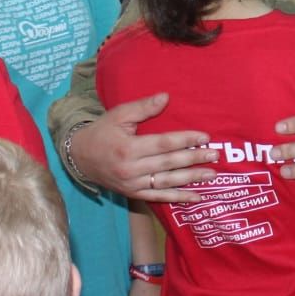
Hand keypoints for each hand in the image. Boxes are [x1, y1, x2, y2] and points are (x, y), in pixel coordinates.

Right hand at [69, 94, 219, 201]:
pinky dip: (178, 197)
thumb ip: (143, 107)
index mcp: (128, 147)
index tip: (205, 137)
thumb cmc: (102, 131)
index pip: (163, 143)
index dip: (185, 140)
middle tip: (215, 155)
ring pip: (167, 182)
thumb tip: (166, 97)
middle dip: (194, 159)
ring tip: (211, 174)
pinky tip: (196, 197)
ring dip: (191, 179)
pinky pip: (158, 197)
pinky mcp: (133, 193)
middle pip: (168, 163)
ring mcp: (132, 184)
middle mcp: (131, 168)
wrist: (79, 157)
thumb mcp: (119, 114)